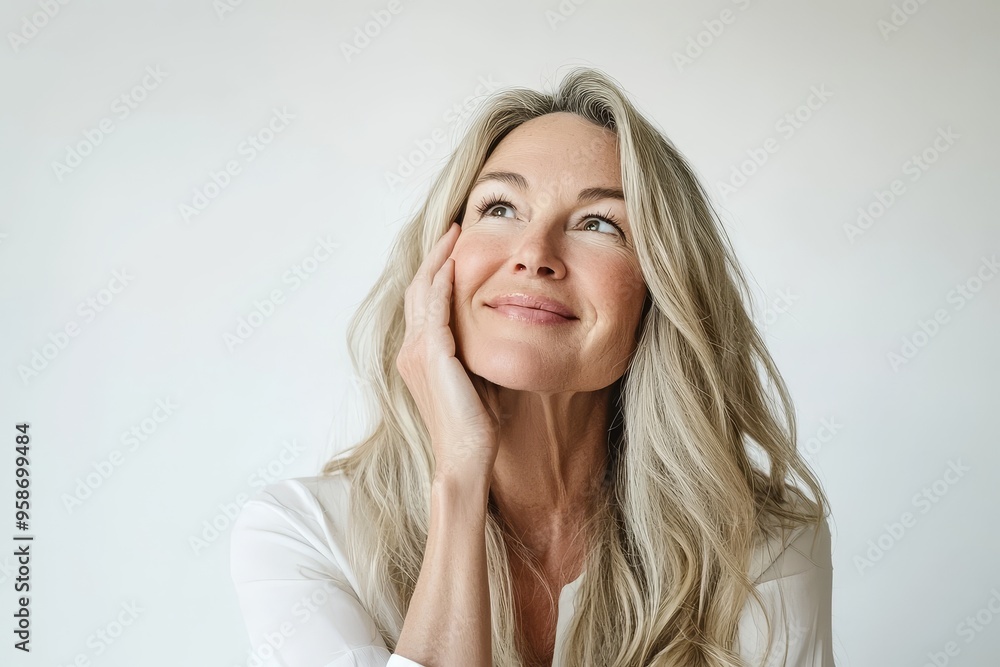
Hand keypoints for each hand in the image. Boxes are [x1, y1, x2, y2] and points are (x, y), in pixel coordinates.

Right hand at [396, 222, 500, 477]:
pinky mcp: (433, 355)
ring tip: (456, 234)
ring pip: (423, 291)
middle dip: (435, 255)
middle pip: (418, 288)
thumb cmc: (475, 426)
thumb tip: (499, 330)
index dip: (437, 271)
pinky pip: (435, 308)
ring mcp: (417, 352)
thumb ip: (477, 352)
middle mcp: (410, 350)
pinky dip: (443, 282)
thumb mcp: (476, 379)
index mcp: (418, 356)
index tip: (455, 247)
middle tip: (455, 228)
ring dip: (439, 258)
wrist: (465, 458)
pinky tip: (456, 263)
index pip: (424, 302)